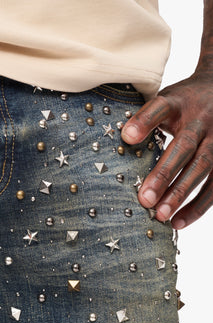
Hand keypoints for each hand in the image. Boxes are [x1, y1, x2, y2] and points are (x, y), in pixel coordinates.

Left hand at [121, 69, 212, 228]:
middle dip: (164, 174)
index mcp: (180, 102)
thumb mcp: (166, 100)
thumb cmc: (183, 103)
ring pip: (202, 167)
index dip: (145, 121)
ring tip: (161, 216)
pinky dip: (197, 206)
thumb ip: (146, 118)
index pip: (161, 108)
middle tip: (144, 199)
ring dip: (181, 194)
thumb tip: (121, 143)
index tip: (127, 136)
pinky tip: (178, 222)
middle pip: (184, 146)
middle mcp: (202, 120)